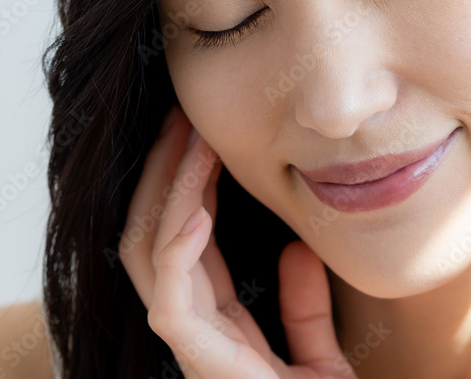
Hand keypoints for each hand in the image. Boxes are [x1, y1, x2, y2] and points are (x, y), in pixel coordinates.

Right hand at [118, 107, 356, 378]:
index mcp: (219, 327)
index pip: (187, 244)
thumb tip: (295, 252)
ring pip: (150, 257)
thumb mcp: (320, 356)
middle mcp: (195, 333)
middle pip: (153, 238)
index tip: (203, 134)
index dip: (189, 187)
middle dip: (162, 176)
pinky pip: (173, 300)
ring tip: (186, 137)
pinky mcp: (203, 366)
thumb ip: (304, 308)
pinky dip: (178, 248)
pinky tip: (198, 204)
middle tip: (181, 117)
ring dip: (166, 193)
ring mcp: (193, 350)